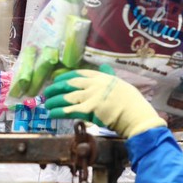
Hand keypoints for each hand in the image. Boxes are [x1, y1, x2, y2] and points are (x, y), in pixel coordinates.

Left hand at [43, 68, 165, 138]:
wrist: (136, 115)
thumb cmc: (132, 103)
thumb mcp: (120, 84)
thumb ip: (110, 76)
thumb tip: (105, 67)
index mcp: (102, 77)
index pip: (80, 73)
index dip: (66, 76)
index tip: (57, 79)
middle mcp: (95, 84)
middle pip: (70, 84)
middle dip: (56, 87)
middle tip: (47, 91)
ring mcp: (91, 96)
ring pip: (67, 97)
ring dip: (54, 100)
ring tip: (46, 104)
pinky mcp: (89, 110)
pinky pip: (70, 110)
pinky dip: (59, 112)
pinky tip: (52, 114)